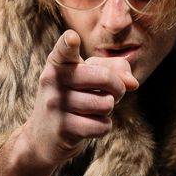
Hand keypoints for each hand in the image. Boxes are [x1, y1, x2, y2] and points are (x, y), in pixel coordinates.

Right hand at [20, 30, 138, 168]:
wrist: (43, 137)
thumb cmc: (72, 99)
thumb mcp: (86, 78)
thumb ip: (113, 69)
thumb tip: (132, 83)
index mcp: (57, 62)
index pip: (64, 50)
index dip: (69, 43)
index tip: (72, 38)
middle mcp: (52, 80)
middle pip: (104, 77)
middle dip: (117, 88)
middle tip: (111, 94)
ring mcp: (56, 105)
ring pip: (106, 104)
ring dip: (107, 110)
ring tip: (92, 110)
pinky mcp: (63, 128)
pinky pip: (102, 126)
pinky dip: (102, 127)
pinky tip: (88, 125)